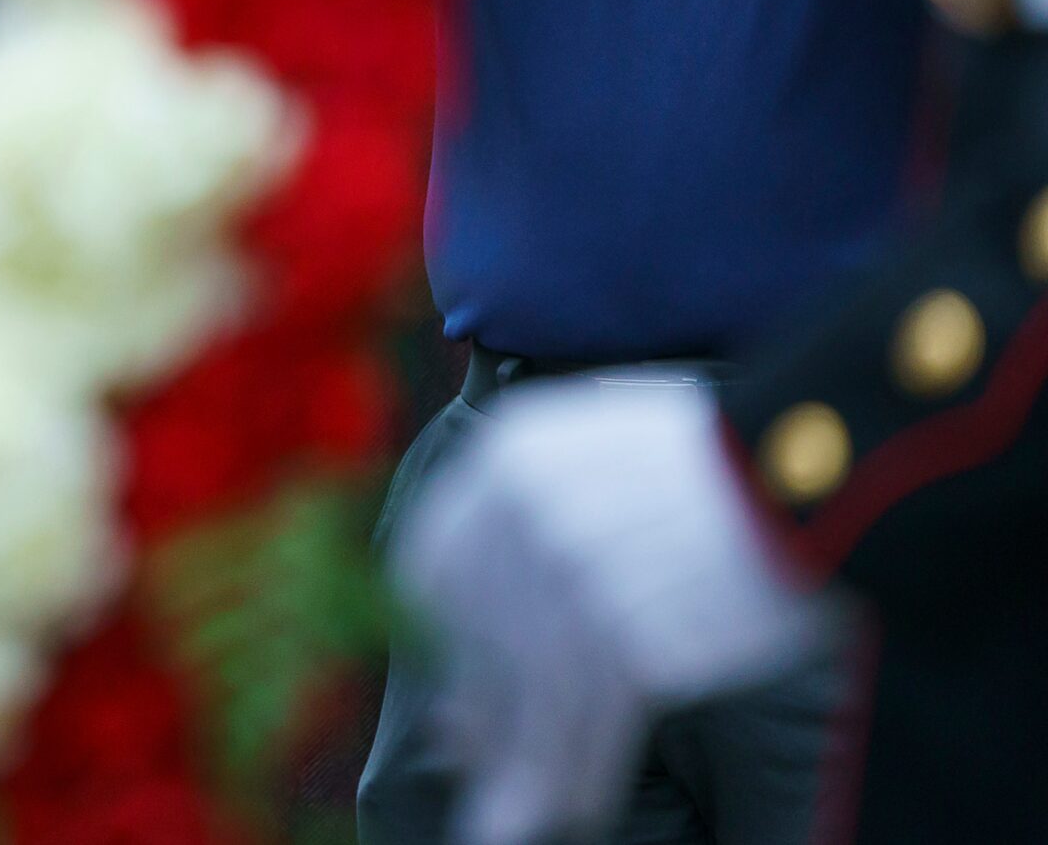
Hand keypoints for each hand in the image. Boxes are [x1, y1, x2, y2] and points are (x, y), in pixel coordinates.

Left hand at [393, 381, 838, 844]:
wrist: (824, 467)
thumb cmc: (719, 468)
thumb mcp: (598, 450)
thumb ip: (528, 521)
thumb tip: (469, 623)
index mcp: (509, 453)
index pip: (434, 566)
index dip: (444, 646)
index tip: (457, 702)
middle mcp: (528, 505)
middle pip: (481, 641)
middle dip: (485, 725)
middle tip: (486, 784)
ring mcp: (580, 566)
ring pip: (536, 692)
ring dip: (528, 771)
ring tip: (516, 822)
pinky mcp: (637, 627)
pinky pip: (595, 721)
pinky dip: (583, 772)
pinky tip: (580, 807)